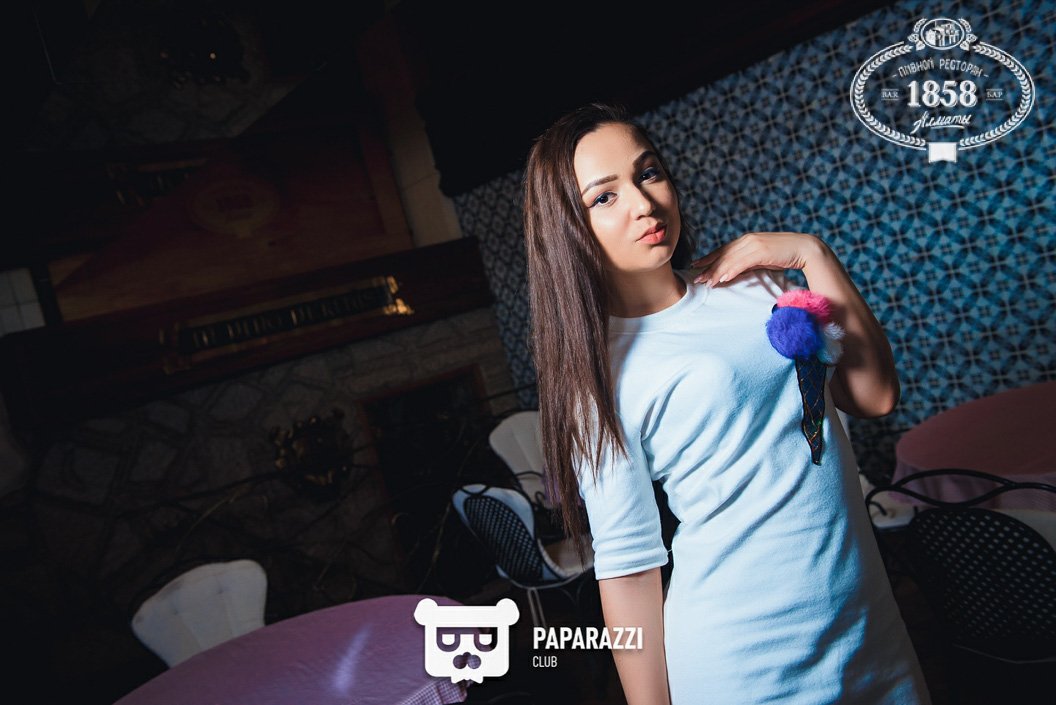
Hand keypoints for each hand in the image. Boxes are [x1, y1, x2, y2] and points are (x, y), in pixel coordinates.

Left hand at [690, 232, 824, 285]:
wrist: (805, 249)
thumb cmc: (785, 255)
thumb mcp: (762, 258)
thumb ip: (748, 262)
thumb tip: (734, 271)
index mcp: (747, 240)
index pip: (724, 250)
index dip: (709, 258)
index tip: (697, 266)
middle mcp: (748, 240)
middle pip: (723, 255)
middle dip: (708, 267)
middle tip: (696, 278)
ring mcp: (754, 245)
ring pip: (730, 260)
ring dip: (717, 272)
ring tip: (707, 282)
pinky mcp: (762, 251)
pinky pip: (742, 263)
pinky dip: (731, 270)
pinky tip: (723, 279)